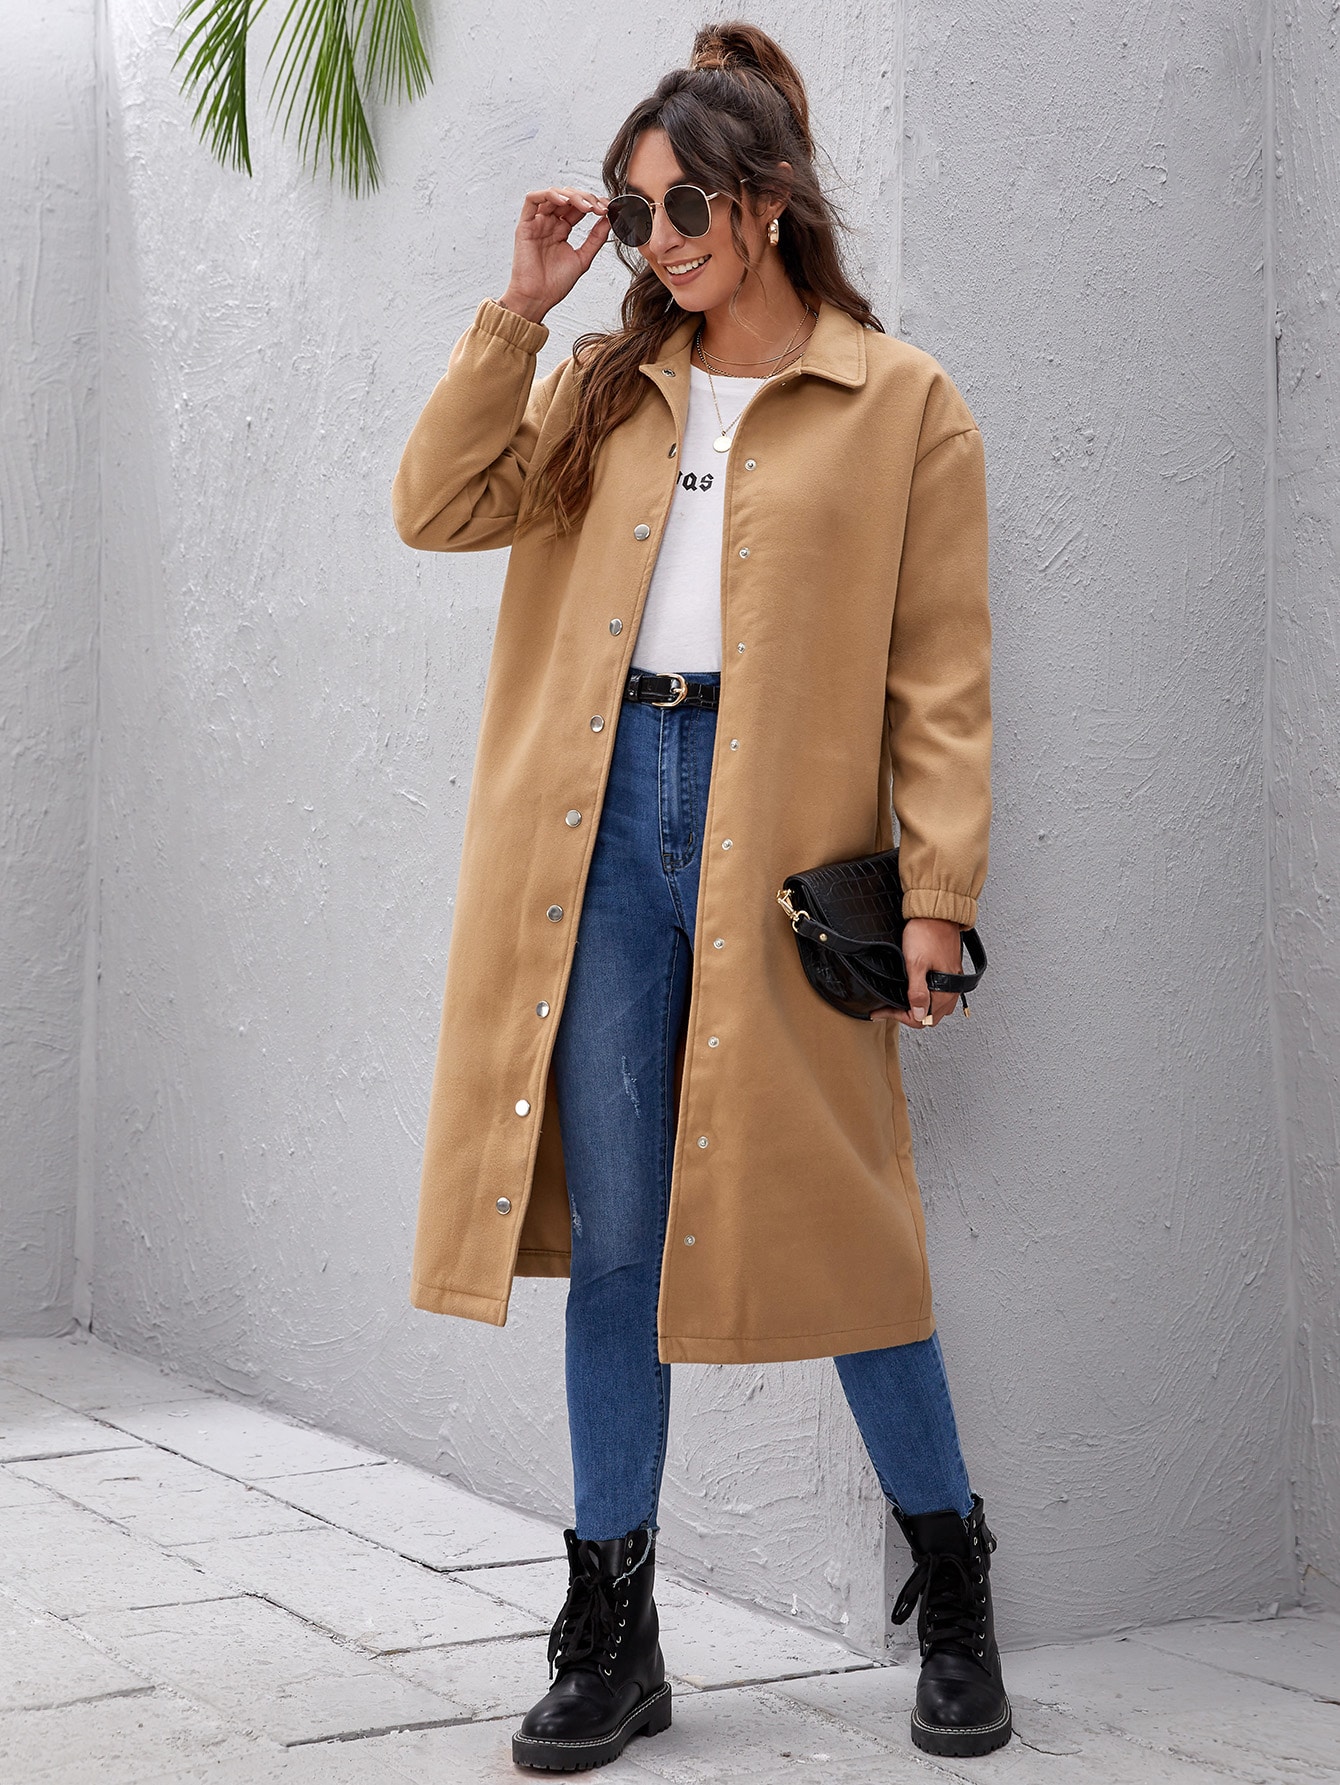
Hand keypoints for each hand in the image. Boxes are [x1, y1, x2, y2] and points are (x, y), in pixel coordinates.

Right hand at [497, 186, 610, 324]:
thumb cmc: (555, 284)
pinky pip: (532, 200)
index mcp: (562, 230)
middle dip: (586, 198)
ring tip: (587, 207)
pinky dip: (548, 195)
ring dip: (572, 196)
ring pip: (553, 195)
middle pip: (568, 198)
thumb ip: (595, 238)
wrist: (538, 298)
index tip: (608, 208)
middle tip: (600, 208)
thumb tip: (609, 219)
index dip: (593, 203)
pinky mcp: (525, 225)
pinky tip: (564, 201)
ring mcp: (537, 223)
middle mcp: (549, 223)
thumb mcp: (583, 258)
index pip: (578, 208)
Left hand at [869, 917, 963, 1029]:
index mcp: (944, 991)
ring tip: (899, 1003)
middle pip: (929, 1017)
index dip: (899, 1017)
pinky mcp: (950, 974)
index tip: (882, 1011)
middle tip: (888, 1008)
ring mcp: (952, 983)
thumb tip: (919, 1014)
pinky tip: (916, 993)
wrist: (937, 914)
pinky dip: (927, 999)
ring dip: (918, 1009)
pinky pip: (940, 996)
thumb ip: (917, 992)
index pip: (922, 1019)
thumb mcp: (915, 964)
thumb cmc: (926, 934)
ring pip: (935, 1008)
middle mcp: (952, 990)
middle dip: (908, 1015)